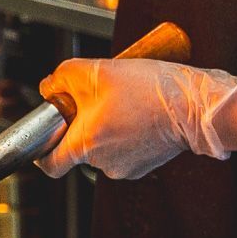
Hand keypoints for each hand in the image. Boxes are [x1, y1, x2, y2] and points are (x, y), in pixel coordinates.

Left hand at [36, 57, 236, 179]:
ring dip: (106, 126)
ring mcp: (125, 167)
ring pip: (101, 146)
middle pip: (77, 147)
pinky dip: (125, 133)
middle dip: (82, 123)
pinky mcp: (143, 165)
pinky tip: (138, 114)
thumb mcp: (99, 71)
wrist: (195, 106)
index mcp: (86, 144)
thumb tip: (49, 87)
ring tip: (124, 103)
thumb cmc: (151, 90)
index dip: (41, 148)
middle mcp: (103, 163)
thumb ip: (63, 77)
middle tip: (98, 99)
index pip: (49, 164)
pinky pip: (123, 149)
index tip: (45, 133)